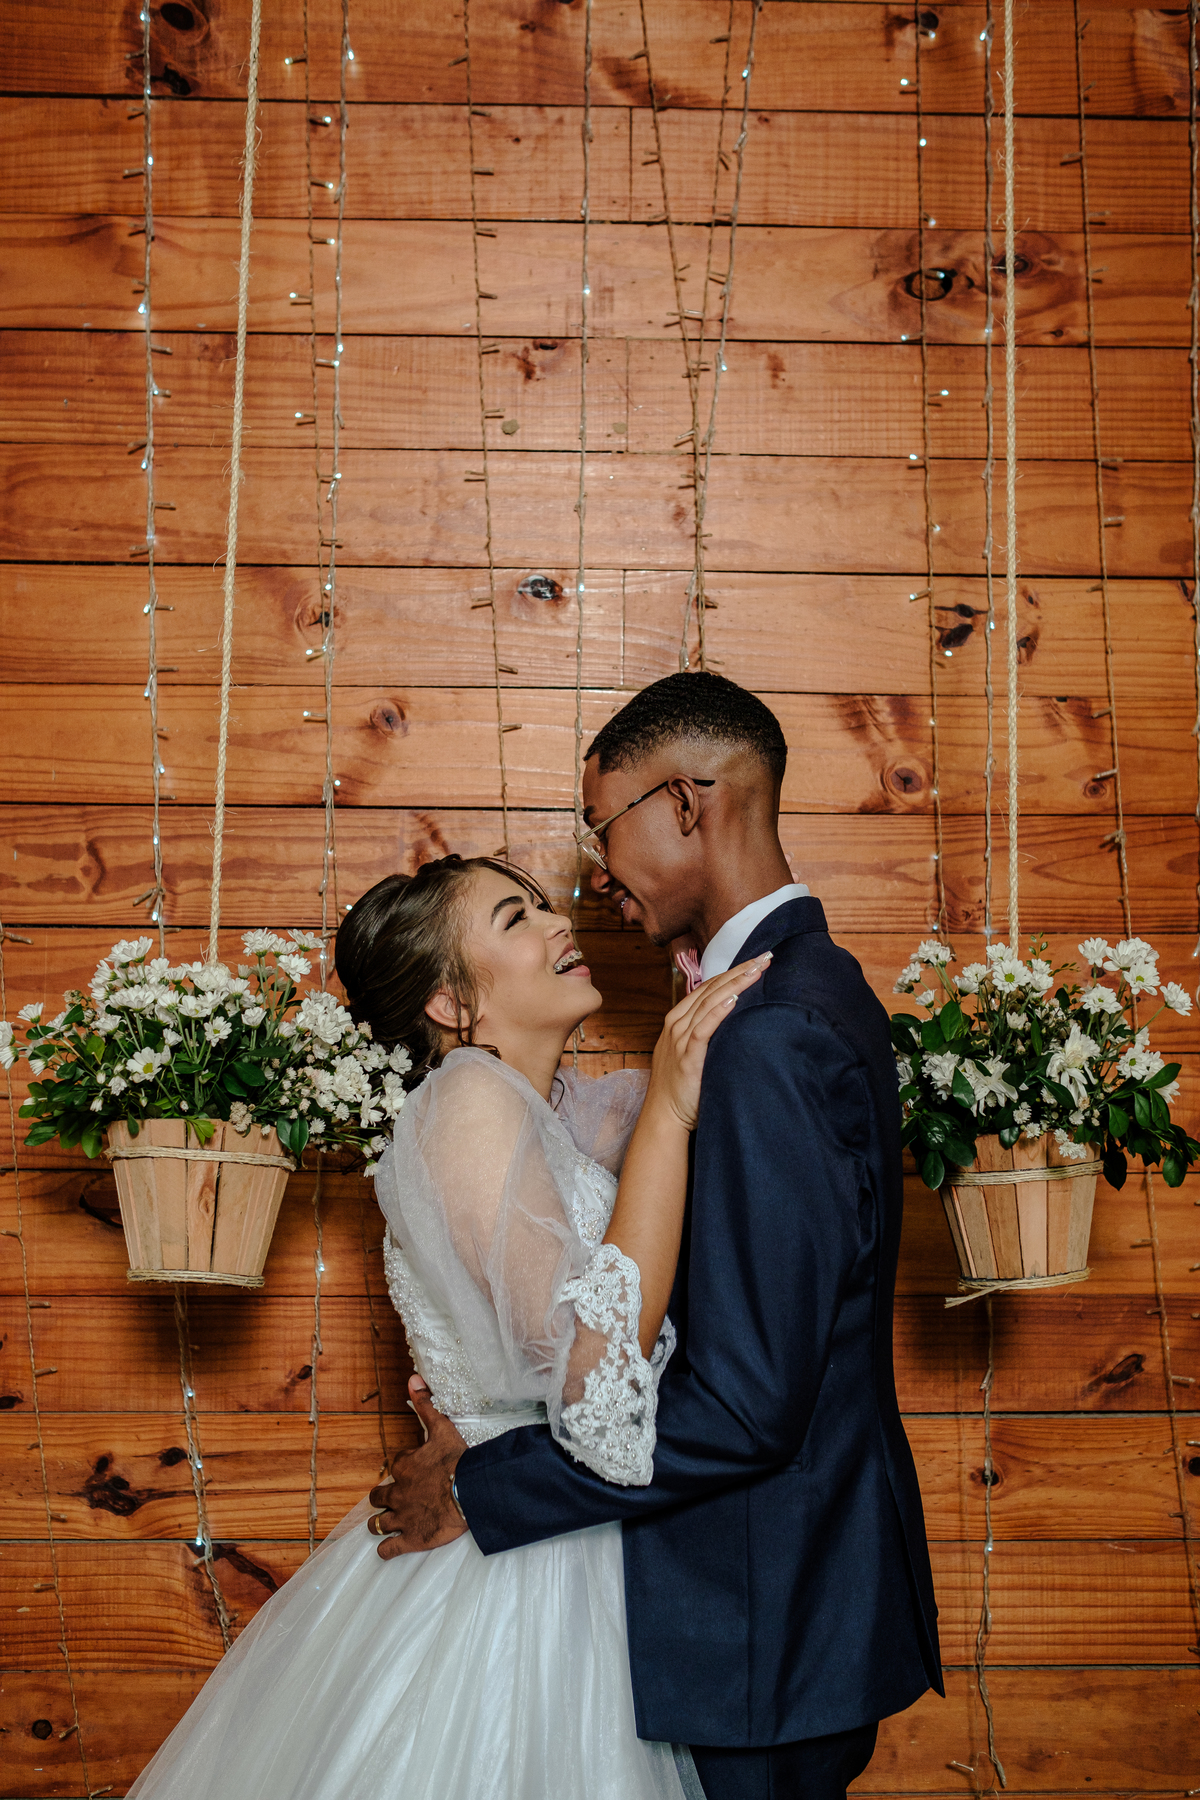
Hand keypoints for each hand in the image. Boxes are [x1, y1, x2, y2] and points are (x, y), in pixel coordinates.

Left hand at [366, 1375, 468, 1557]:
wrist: (471, 1492)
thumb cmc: (457, 1461)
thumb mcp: (441, 1428)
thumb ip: (425, 1405)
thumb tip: (412, 1378)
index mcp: (404, 1467)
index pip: (395, 1466)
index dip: (403, 1467)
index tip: (413, 1469)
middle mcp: (398, 1493)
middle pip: (378, 1497)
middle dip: (382, 1497)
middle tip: (391, 1498)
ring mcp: (402, 1519)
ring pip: (378, 1524)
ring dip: (379, 1523)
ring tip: (381, 1523)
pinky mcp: (411, 1539)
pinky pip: (389, 1549)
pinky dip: (386, 1550)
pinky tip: (387, 1549)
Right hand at [648, 953, 770, 1131]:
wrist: (665, 1115)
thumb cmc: (683, 1085)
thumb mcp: (693, 1051)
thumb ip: (708, 1032)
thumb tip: (735, 1018)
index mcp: (679, 1019)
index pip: (709, 986)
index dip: (733, 971)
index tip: (757, 961)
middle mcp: (678, 1024)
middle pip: (712, 989)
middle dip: (739, 971)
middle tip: (765, 957)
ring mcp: (680, 1039)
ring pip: (709, 1003)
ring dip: (734, 984)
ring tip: (756, 970)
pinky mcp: (687, 1057)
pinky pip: (703, 1029)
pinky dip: (718, 1012)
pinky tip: (733, 1000)